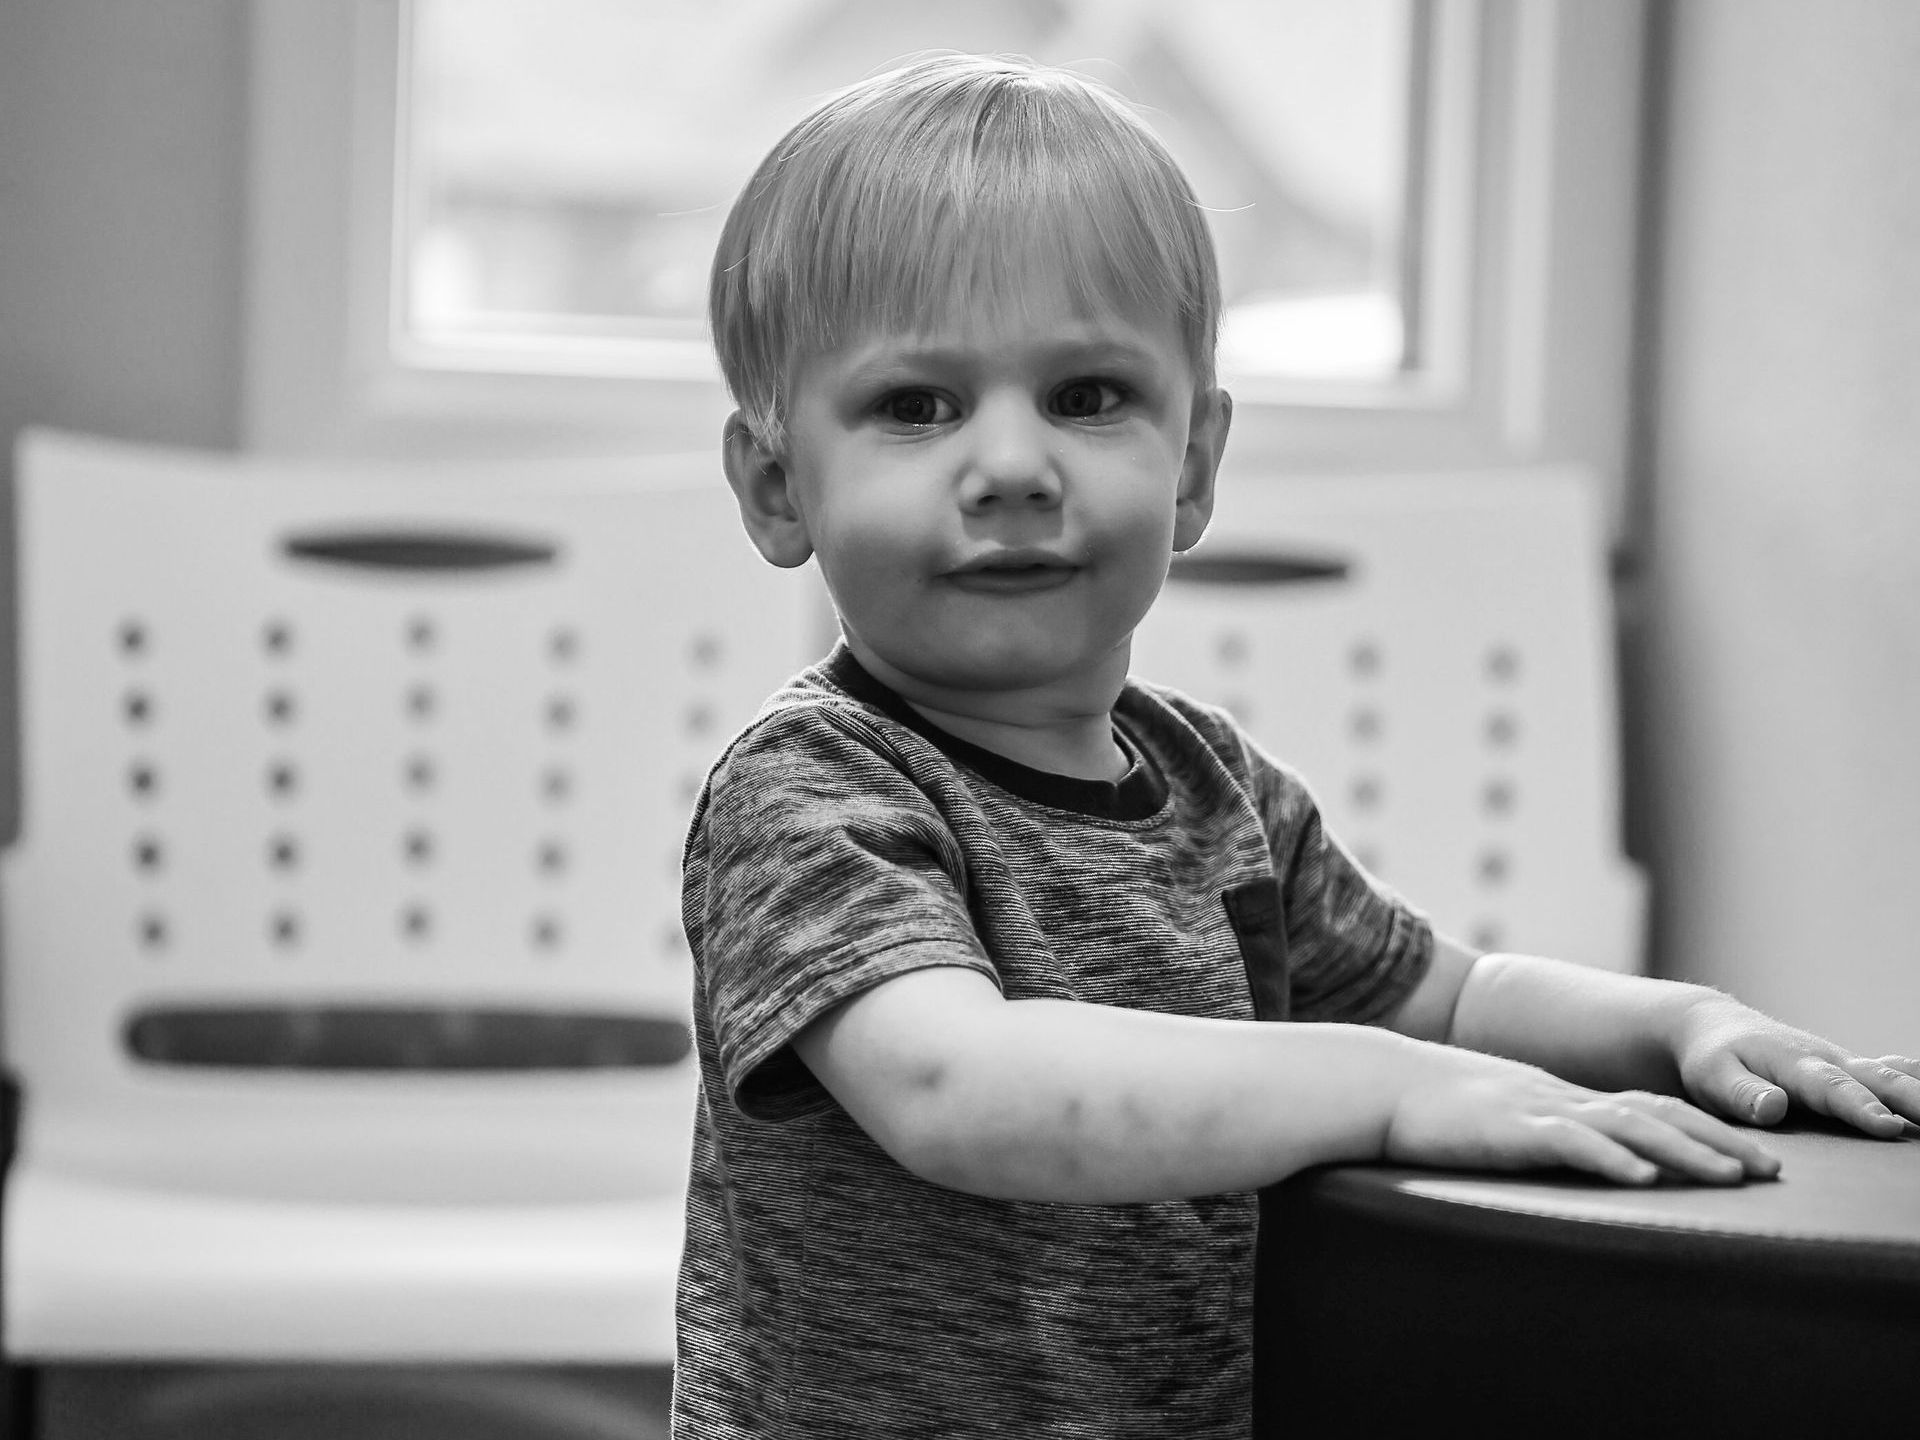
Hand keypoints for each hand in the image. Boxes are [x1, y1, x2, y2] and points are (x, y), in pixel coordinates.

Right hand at [1384, 1049, 1779, 1185]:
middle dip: (1718, 1140)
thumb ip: (1538, 1132)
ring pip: (1627, 1125)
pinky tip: (1640, 1175)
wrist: (1377, 1082)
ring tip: (1729, 1177)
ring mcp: (1537, 1108)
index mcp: (1563, 1097)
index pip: (1649, 1108)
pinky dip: (1609, 1156)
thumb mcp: (1499, 1119)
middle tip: (1770, 1169)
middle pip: (1657, 1112)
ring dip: (1684, 1152)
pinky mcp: (1508, 1126)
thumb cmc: (1431, 1110)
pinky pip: (1568, 1141)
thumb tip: (1576, 1160)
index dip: (1705, 1130)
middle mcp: (1562, 1097)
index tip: (1753, 1156)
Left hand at [1671, 995, 1919, 1138]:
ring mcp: (1839, 1063)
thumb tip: (1773, 1107)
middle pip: (1874, 1079)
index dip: (1859, 1107)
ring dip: (1917, 1091)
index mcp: (1792, 1063)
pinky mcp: (1844, 1070)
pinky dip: (1912, 1079)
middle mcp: (1824, 1059)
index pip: (1830, 1088)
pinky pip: (1885, 1072)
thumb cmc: (1711, 1058)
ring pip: (1888, 1074)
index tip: (1886, 1126)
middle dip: (1910, 1098)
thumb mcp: (1712, 1077)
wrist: (1713, 1027)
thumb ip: (1742, 1093)